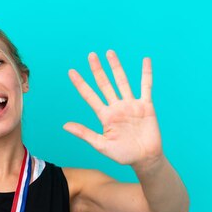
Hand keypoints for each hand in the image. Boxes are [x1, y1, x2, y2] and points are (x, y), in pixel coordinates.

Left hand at [63, 50, 162, 167]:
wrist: (144, 159)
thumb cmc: (122, 155)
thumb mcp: (101, 145)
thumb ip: (84, 133)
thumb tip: (65, 125)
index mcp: (105, 116)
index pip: (90, 96)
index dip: (81, 84)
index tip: (71, 71)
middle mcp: (116, 107)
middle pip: (105, 84)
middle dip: (97, 70)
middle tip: (91, 55)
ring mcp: (131, 105)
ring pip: (122, 81)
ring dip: (116, 67)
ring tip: (109, 52)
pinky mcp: (146, 106)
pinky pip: (146, 87)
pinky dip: (146, 73)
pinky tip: (145, 60)